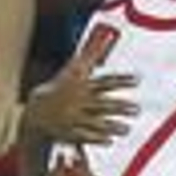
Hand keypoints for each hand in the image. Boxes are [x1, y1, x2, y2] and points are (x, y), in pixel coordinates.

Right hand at [20, 35, 137, 148]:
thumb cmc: (62, 87)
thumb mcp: (75, 70)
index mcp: (82, 85)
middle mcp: (79, 101)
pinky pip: (84, 136)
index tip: (137, 79)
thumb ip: (92, 54)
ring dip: (112, 126)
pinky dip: (96, 138)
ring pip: (95, 122)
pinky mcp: (69, 132)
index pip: (105, 81)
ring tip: (127, 129)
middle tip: (137, 109)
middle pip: (102, 104)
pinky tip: (110, 140)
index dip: (121, 80)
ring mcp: (74, 118)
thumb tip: (106, 35)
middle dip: (119, 107)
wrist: (37, 110)